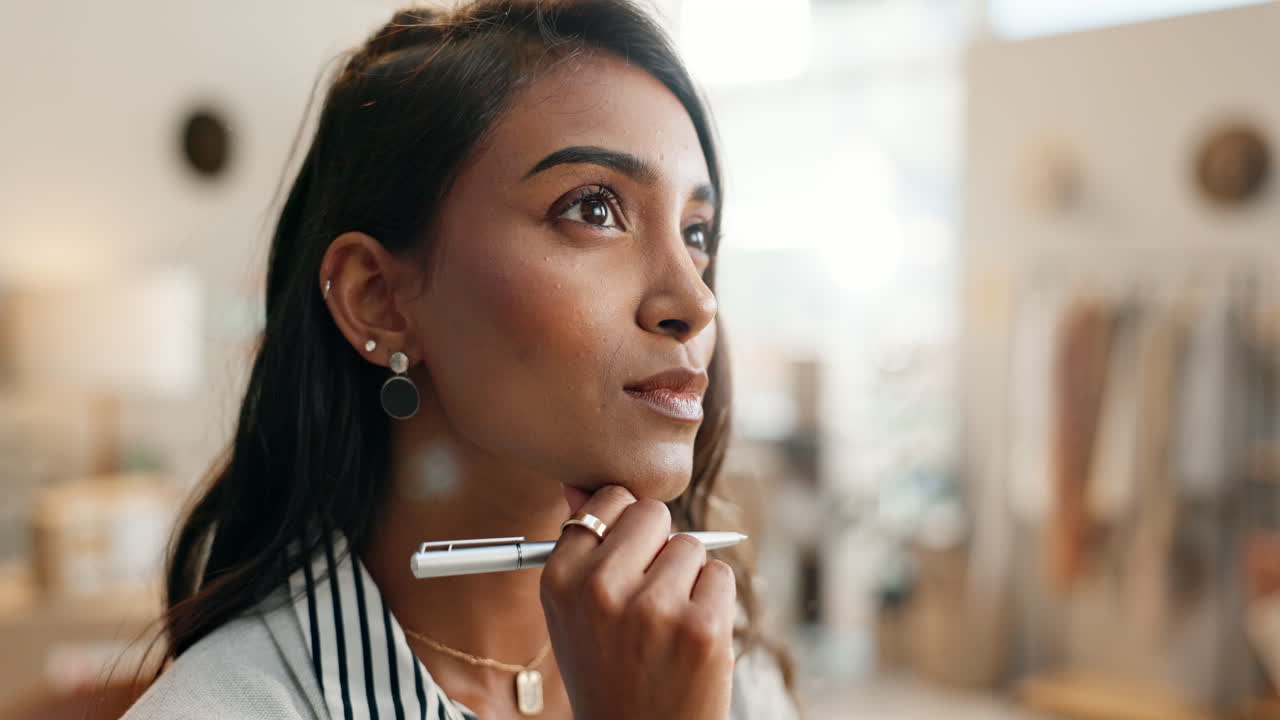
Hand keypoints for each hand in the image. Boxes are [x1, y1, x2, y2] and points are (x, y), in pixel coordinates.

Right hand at [540, 483, 736, 719]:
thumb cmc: (608, 672)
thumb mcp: (573, 614)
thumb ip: (580, 549)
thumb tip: (580, 486)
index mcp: (560, 581)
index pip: (608, 501)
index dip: (626, 528)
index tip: (627, 561)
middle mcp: (600, 589)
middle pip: (652, 513)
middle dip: (659, 544)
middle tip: (650, 595)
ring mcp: (652, 608)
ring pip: (689, 545)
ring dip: (688, 577)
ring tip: (667, 624)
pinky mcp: (700, 627)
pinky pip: (719, 575)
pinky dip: (714, 601)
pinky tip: (691, 637)